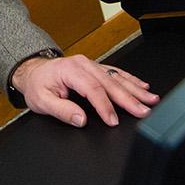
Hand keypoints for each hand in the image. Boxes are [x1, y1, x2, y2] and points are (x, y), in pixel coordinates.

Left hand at [11, 54, 157, 127]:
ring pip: (117, 77)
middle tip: (144, 110)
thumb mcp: (42, 102)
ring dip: (135, 89)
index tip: (113, 120)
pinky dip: (131, 80)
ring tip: (150, 99)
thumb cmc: (38, 85)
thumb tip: (81, 119)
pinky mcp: (96, 67)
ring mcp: (91, 65)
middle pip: (110, 82)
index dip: (105, 106)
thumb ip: (62, 111)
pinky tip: (142, 86)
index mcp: (70, 70)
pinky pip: (116, 72)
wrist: (34, 71)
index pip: (92, 89)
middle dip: (129, 98)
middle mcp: (83, 65)